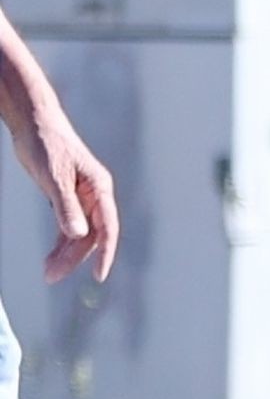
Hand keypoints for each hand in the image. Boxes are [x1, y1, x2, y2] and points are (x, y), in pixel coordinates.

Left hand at [11, 104, 119, 284]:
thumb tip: (78, 235)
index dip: (106, 252)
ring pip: (79, 234)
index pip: (107, 227)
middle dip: (73, 258)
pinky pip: (68, 227)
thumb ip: (66, 206)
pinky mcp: (67, 198)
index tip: (99, 274)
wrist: (34, 122)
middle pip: (91, 235)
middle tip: (51, 276)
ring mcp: (81, 198)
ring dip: (65, 254)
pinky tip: (51, 258)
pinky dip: (60, 244)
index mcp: (99, 188)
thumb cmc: (46, 143)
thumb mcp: (54, 176)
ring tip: (48, 273)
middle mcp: (94, 195)